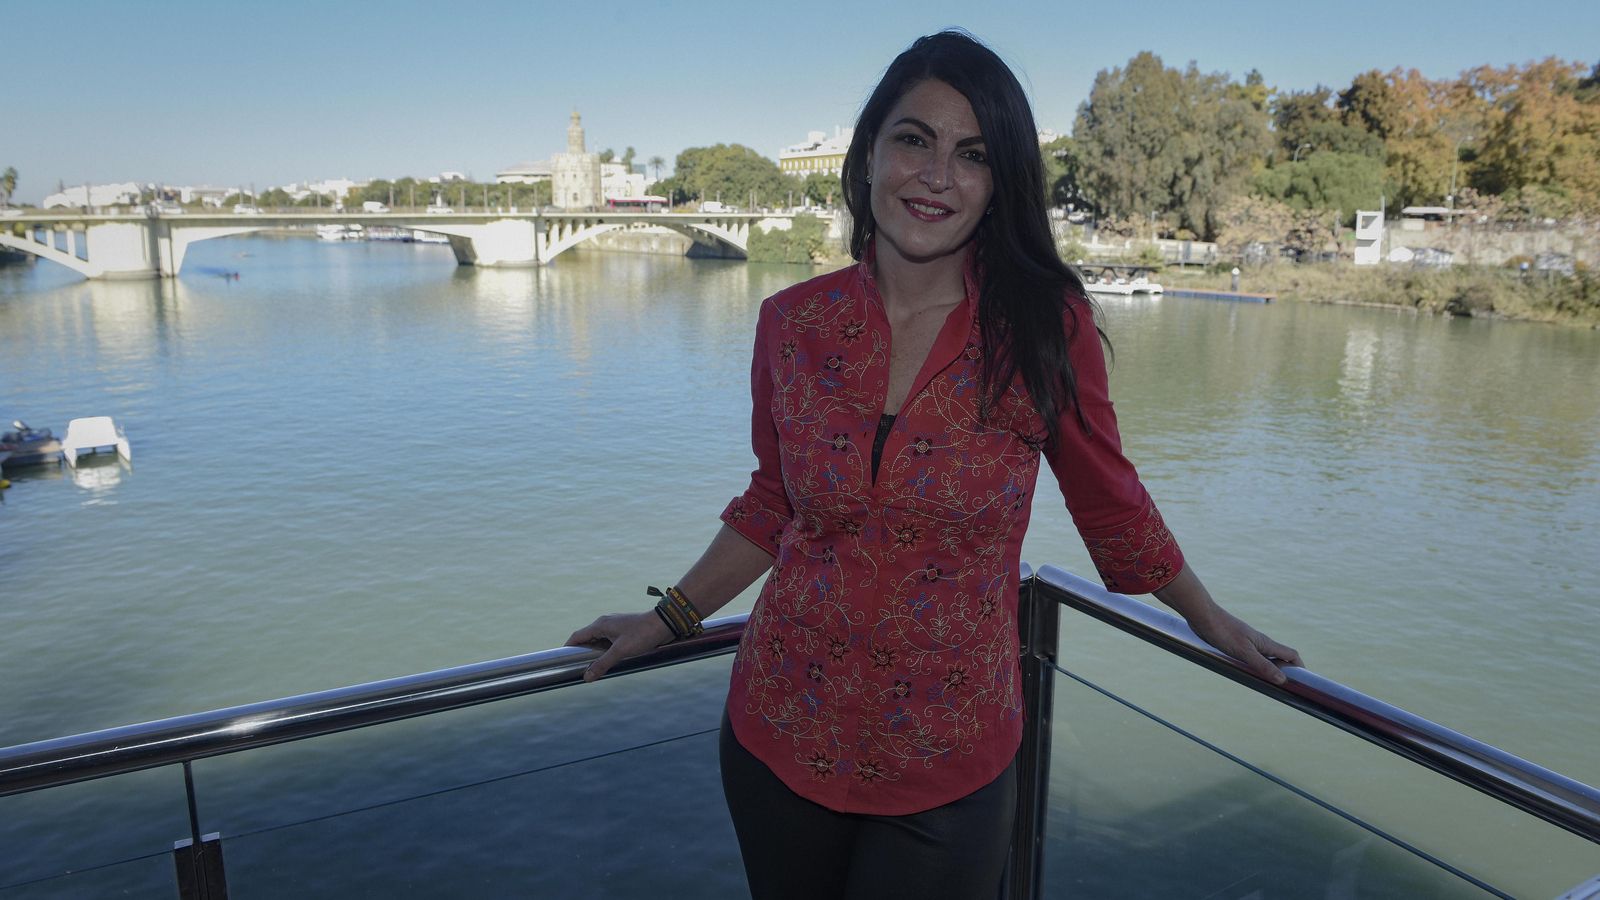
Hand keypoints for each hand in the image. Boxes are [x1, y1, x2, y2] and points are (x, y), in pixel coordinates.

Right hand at [564, 612, 674, 682]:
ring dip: (594, 652)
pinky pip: (608, 640)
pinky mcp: (624, 629)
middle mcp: (605, 622)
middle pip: (586, 638)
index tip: (561, 660)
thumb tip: (586, 677)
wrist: (664, 623)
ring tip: (592, 666)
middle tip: (577, 667)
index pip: (577, 636)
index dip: (568, 648)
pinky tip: (609, 659)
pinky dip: (605, 650)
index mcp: (600, 625)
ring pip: (598, 640)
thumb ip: (603, 664)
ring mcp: (615, 625)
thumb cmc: (642, 634)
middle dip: (581, 652)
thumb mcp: (621, 651)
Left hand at [1186, 606, 1303, 685]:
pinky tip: (1244, 673)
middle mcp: (1259, 642)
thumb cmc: (1223, 631)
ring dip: (1267, 670)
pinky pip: (1249, 657)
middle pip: (1279, 657)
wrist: (1203, 615)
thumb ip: (1262, 665)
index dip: (1299, 667)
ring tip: (1265, 685)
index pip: (1291, 654)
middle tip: (1282, 689)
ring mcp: (1247, 642)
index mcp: (1265, 643)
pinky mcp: (1234, 643)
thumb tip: (1282, 680)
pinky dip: (1253, 666)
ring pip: (1264, 658)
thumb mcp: (1244, 652)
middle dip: (1284, 672)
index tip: (1301, 681)